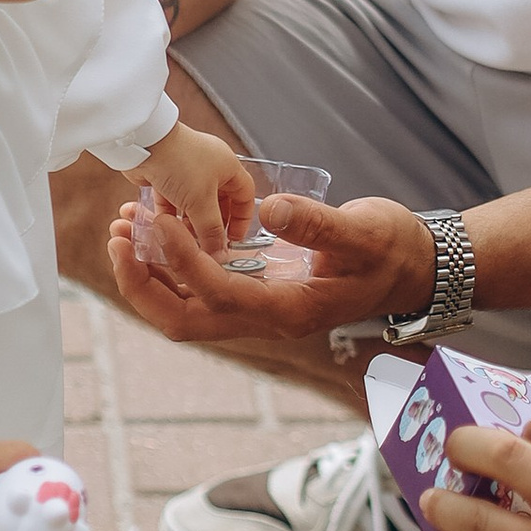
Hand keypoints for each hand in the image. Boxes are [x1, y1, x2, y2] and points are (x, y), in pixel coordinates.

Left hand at [110, 186, 434, 350]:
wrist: (412, 267)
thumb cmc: (393, 248)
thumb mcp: (364, 229)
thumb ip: (318, 222)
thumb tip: (269, 208)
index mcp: (290, 310)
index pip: (219, 294)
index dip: (182, 262)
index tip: (156, 221)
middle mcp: (266, 319)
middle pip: (185, 322)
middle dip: (144, 284)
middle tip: (118, 236)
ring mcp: (257, 309)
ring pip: (185, 310)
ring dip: (148, 275)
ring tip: (123, 227)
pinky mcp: (255, 291)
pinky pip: (198, 290)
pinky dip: (170, 265)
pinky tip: (156, 229)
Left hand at [140, 122, 255, 253]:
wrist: (143, 143)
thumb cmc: (179, 161)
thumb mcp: (201, 201)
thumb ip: (212, 230)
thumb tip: (220, 253)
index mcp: (228, 166)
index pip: (245, 195)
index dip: (242, 218)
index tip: (234, 239)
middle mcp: (209, 166)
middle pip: (218, 202)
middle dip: (213, 225)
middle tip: (208, 245)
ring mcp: (186, 170)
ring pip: (193, 204)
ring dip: (189, 223)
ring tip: (186, 242)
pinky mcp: (165, 174)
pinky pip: (171, 200)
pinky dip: (170, 215)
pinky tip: (166, 230)